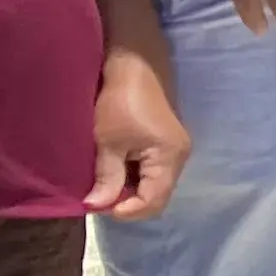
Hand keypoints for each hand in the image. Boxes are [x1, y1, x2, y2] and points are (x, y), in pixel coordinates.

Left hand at [86, 42, 191, 217]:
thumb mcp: (107, 141)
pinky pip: (153, 172)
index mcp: (170, 157)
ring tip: (104, 186)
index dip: (127, 210)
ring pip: (155, 184)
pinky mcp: (166, 143)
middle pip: (158, 196)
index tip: (98, 205)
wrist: (133, 64)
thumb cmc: (120, 100)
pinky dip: (134, 177)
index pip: (154, 200)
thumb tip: (95, 206)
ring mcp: (175, 150)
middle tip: (100, 198)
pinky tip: (115, 171)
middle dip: (129, 202)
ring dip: (131, 190)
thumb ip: (106, 177)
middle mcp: (180, 157)